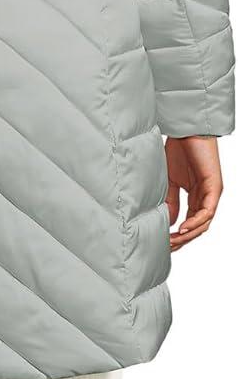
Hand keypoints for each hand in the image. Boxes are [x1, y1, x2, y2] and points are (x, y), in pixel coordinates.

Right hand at [165, 136, 222, 251]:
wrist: (186, 130)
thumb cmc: (179, 150)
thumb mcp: (170, 181)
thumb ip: (171, 202)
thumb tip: (169, 223)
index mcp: (197, 196)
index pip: (190, 223)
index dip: (178, 236)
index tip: (163, 243)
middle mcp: (207, 197)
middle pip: (198, 227)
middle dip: (183, 240)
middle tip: (167, 248)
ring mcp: (212, 193)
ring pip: (204, 223)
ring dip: (188, 235)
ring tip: (173, 242)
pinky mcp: (215, 187)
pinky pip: (207, 211)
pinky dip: (194, 222)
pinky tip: (182, 228)